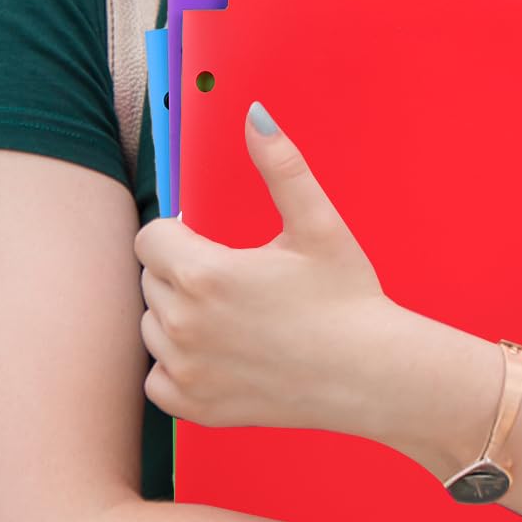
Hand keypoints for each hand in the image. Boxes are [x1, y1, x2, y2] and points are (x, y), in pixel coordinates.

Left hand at [135, 102, 393, 431]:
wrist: (371, 374)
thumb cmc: (347, 296)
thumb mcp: (317, 223)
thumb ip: (280, 165)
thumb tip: (254, 113)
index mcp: (206, 274)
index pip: (150, 238)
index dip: (178, 232)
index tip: (210, 240)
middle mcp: (184, 325)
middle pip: (151, 280)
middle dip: (181, 270)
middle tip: (233, 277)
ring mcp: (187, 371)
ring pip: (152, 327)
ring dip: (177, 315)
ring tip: (230, 312)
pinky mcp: (194, 407)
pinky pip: (157, 377)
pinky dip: (177, 365)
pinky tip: (219, 352)